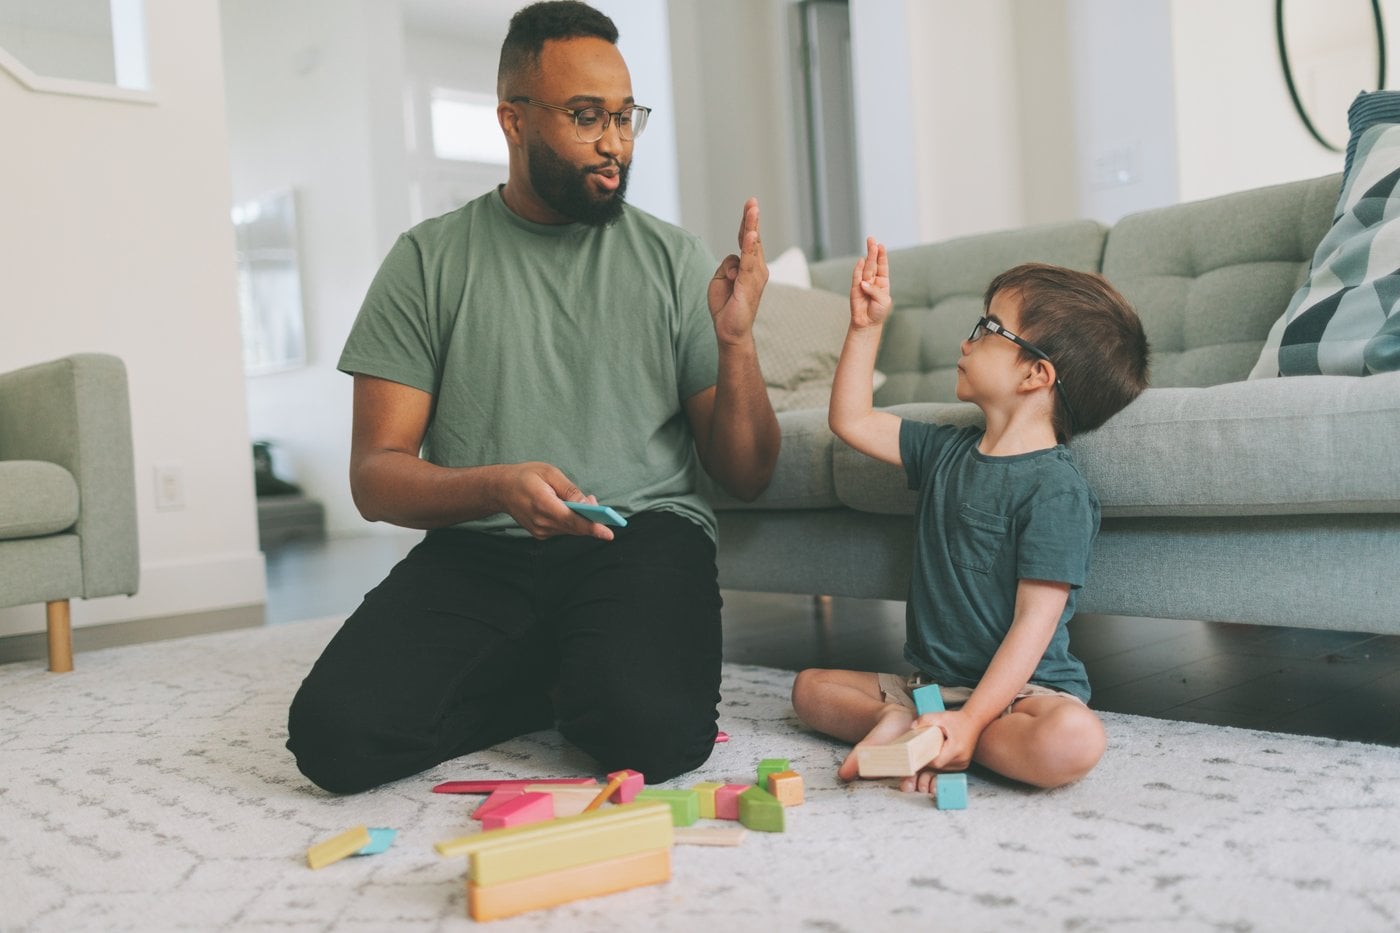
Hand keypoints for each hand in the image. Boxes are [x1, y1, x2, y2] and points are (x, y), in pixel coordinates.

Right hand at [495, 463, 614, 540]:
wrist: (500, 489)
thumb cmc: (526, 476)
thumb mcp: (550, 473)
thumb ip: (570, 490)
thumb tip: (587, 504)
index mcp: (543, 505)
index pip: (572, 520)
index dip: (592, 527)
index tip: (608, 533)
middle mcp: (541, 522)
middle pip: (575, 527)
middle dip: (591, 518)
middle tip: (595, 502)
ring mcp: (540, 530)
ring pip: (570, 529)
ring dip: (581, 519)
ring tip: (585, 503)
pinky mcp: (540, 533)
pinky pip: (563, 529)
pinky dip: (571, 521)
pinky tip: (570, 508)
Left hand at [707, 197, 766, 345]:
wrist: (729, 331)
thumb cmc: (726, 306)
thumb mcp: (721, 278)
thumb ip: (728, 264)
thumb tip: (734, 260)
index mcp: (749, 266)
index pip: (747, 240)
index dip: (747, 222)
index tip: (750, 204)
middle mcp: (757, 269)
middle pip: (752, 238)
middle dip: (751, 218)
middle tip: (752, 200)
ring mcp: (755, 276)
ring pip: (752, 246)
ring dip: (751, 226)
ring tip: (752, 210)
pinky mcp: (749, 285)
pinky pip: (748, 262)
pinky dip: (749, 248)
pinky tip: (750, 235)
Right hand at [849, 236, 890, 328]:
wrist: (867, 323)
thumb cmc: (878, 312)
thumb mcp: (883, 301)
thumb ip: (875, 291)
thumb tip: (863, 283)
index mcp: (882, 282)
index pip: (882, 266)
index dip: (882, 256)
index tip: (881, 245)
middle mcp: (872, 280)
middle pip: (873, 263)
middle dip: (873, 251)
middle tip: (871, 239)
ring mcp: (863, 283)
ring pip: (866, 268)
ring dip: (868, 257)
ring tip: (870, 245)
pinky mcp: (854, 289)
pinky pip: (856, 277)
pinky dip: (857, 269)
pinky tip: (861, 260)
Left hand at [900, 710, 977, 793]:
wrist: (974, 721)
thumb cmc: (958, 719)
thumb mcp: (941, 716)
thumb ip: (925, 719)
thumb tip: (912, 727)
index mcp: (956, 749)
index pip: (936, 761)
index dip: (925, 758)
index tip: (917, 752)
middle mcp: (961, 759)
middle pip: (938, 766)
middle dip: (928, 759)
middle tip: (919, 751)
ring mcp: (963, 764)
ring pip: (942, 768)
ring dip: (934, 762)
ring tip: (928, 751)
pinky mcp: (963, 765)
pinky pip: (947, 767)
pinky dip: (940, 762)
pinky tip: (937, 753)